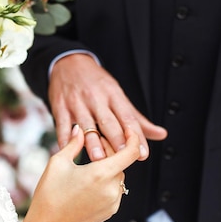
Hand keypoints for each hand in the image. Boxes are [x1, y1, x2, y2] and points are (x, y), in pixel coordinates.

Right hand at [14, 124, 140, 221]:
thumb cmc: (50, 198)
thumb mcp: (58, 163)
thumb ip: (73, 143)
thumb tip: (79, 129)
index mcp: (101, 174)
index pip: (131, 152)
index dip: (133, 138)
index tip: (128, 131)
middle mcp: (111, 189)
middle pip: (122, 163)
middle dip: (111, 150)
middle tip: (94, 144)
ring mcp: (112, 202)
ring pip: (118, 176)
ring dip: (109, 166)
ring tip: (89, 162)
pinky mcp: (110, 211)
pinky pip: (114, 190)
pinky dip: (106, 181)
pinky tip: (88, 180)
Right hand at [49, 54, 166, 160]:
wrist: (68, 63)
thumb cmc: (96, 82)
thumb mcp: (117, 94)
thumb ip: (137, 118)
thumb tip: (160, 134)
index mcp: (113, 94)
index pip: (128, 117)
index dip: (136, 136)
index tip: (143, 154)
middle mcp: (96, 98)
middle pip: (108, 121)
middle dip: (115, 140)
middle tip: (122, 157)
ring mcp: (77, 103)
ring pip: (85, 125)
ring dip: (91, 142)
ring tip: (97, 158)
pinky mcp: (60, 107)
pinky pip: (62, 126)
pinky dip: (65, 140)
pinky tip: (69, 153)